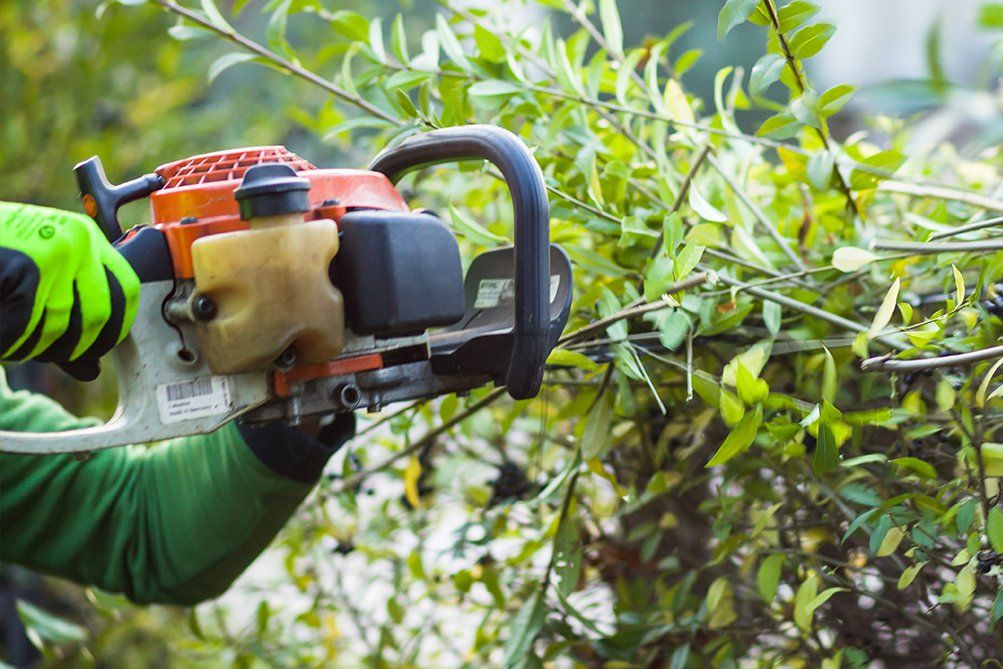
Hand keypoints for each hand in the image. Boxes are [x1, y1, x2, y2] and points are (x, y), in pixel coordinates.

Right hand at [0, 202, 139, 379]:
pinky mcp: (23, 264)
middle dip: (67, 347)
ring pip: (57, 326)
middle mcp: (78, 240)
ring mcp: (52, 249)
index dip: (113, 329)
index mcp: (86, 239)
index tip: (91, 350)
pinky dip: (6, 341)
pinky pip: (22, 326)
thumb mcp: (37, 286)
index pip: (126, 292)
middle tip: (33, 348)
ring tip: (7, 334)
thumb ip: (67, 325)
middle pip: (97, 317)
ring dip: (28, 346)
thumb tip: (92, 371)